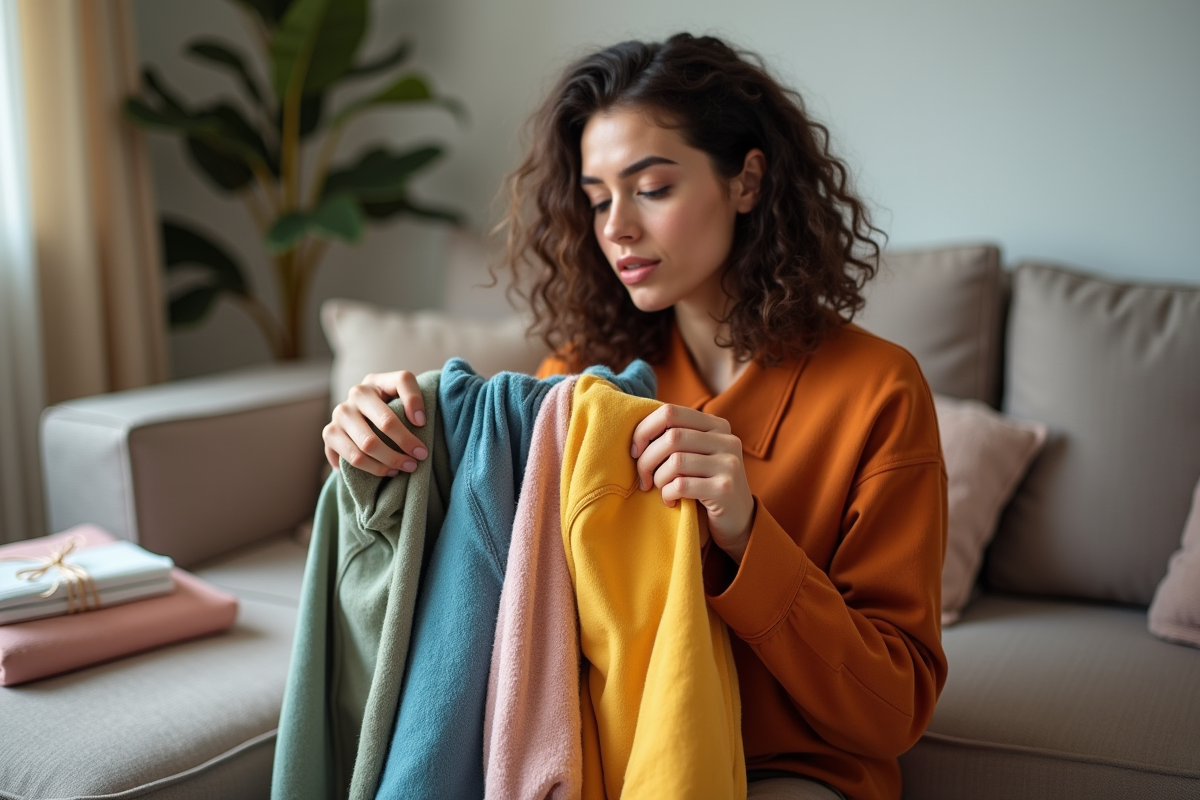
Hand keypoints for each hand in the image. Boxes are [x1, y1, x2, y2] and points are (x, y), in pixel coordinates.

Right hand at [322, 371, 428, 475]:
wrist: (361, 422)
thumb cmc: (389, 409)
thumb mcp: (402, 397)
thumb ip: (414, 397)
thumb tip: (418, 420)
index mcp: (377, 380)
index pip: (401, 381)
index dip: (416, 402)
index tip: (424, 423)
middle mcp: (355, 393)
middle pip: (386, 422)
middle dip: (406, 443)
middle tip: (420, 458)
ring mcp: (339, 414)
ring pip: (368, 445)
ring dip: (390, 461)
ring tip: (405, 468)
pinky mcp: (329, 434)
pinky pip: (352, 459)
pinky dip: (373, 469)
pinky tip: (386, 471)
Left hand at [631, 404, 755, 562]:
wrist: (738, 520)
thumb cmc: (705, 484)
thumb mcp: (696, 454)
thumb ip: (676, 437)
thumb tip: (636, 433)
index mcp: (717, 425)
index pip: (670, 412)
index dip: (644, 430)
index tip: (635, 451)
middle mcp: (727, 440)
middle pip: (671, 437)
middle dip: (646, 459)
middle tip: (643, 478)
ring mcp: (729, 464)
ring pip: (675, 462)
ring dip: (658, 479)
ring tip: (660, 489)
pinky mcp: (725, 489)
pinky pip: (681, 485)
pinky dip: (667, 494)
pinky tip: (671, 501)